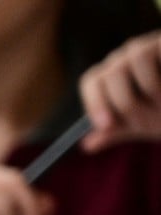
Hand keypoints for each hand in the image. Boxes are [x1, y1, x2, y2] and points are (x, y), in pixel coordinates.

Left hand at [81, 30, 160, 150]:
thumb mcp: (142, 124)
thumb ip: (116, 130)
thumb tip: (87, 143)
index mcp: (112, 76)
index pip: (92, 81)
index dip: (95, 102)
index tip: (105, 125)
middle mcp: (127, 57)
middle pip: (109, 73)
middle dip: (124, 103)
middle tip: (143, 123)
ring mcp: (149, 44)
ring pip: (133, 59)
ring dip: (148, 87)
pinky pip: (156, 54)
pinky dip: (159, 81)